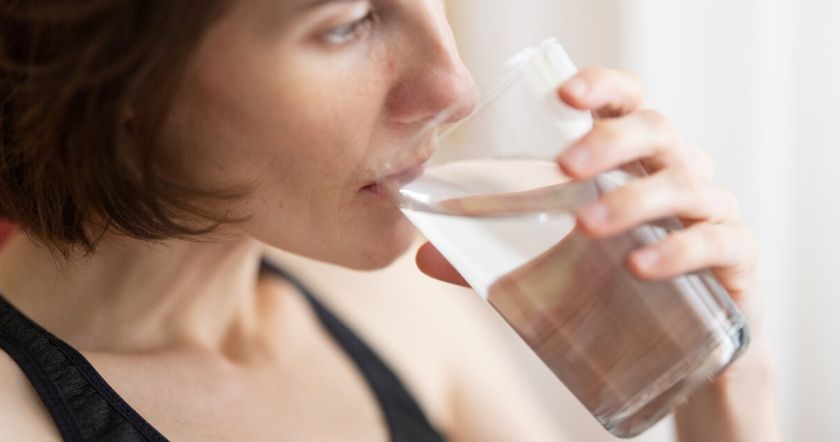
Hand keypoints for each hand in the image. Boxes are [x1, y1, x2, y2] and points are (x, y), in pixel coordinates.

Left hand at [419, 66, 760, 333]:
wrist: (683, 352)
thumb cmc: (614, 288)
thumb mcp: (553, 268)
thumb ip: (493, 258)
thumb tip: (423, 256)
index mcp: (633, 160)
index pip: (626, 103)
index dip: (602, 87)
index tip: (564, 95)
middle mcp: (677, 172)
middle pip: (656, 130)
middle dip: (610, 141)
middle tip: (566, 167)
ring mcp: (711, 212)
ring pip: (684, 182)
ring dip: (634, 199)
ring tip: (588, 227)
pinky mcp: (735, 258)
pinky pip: (718, 241)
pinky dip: (681, 250)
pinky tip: (641, 267)